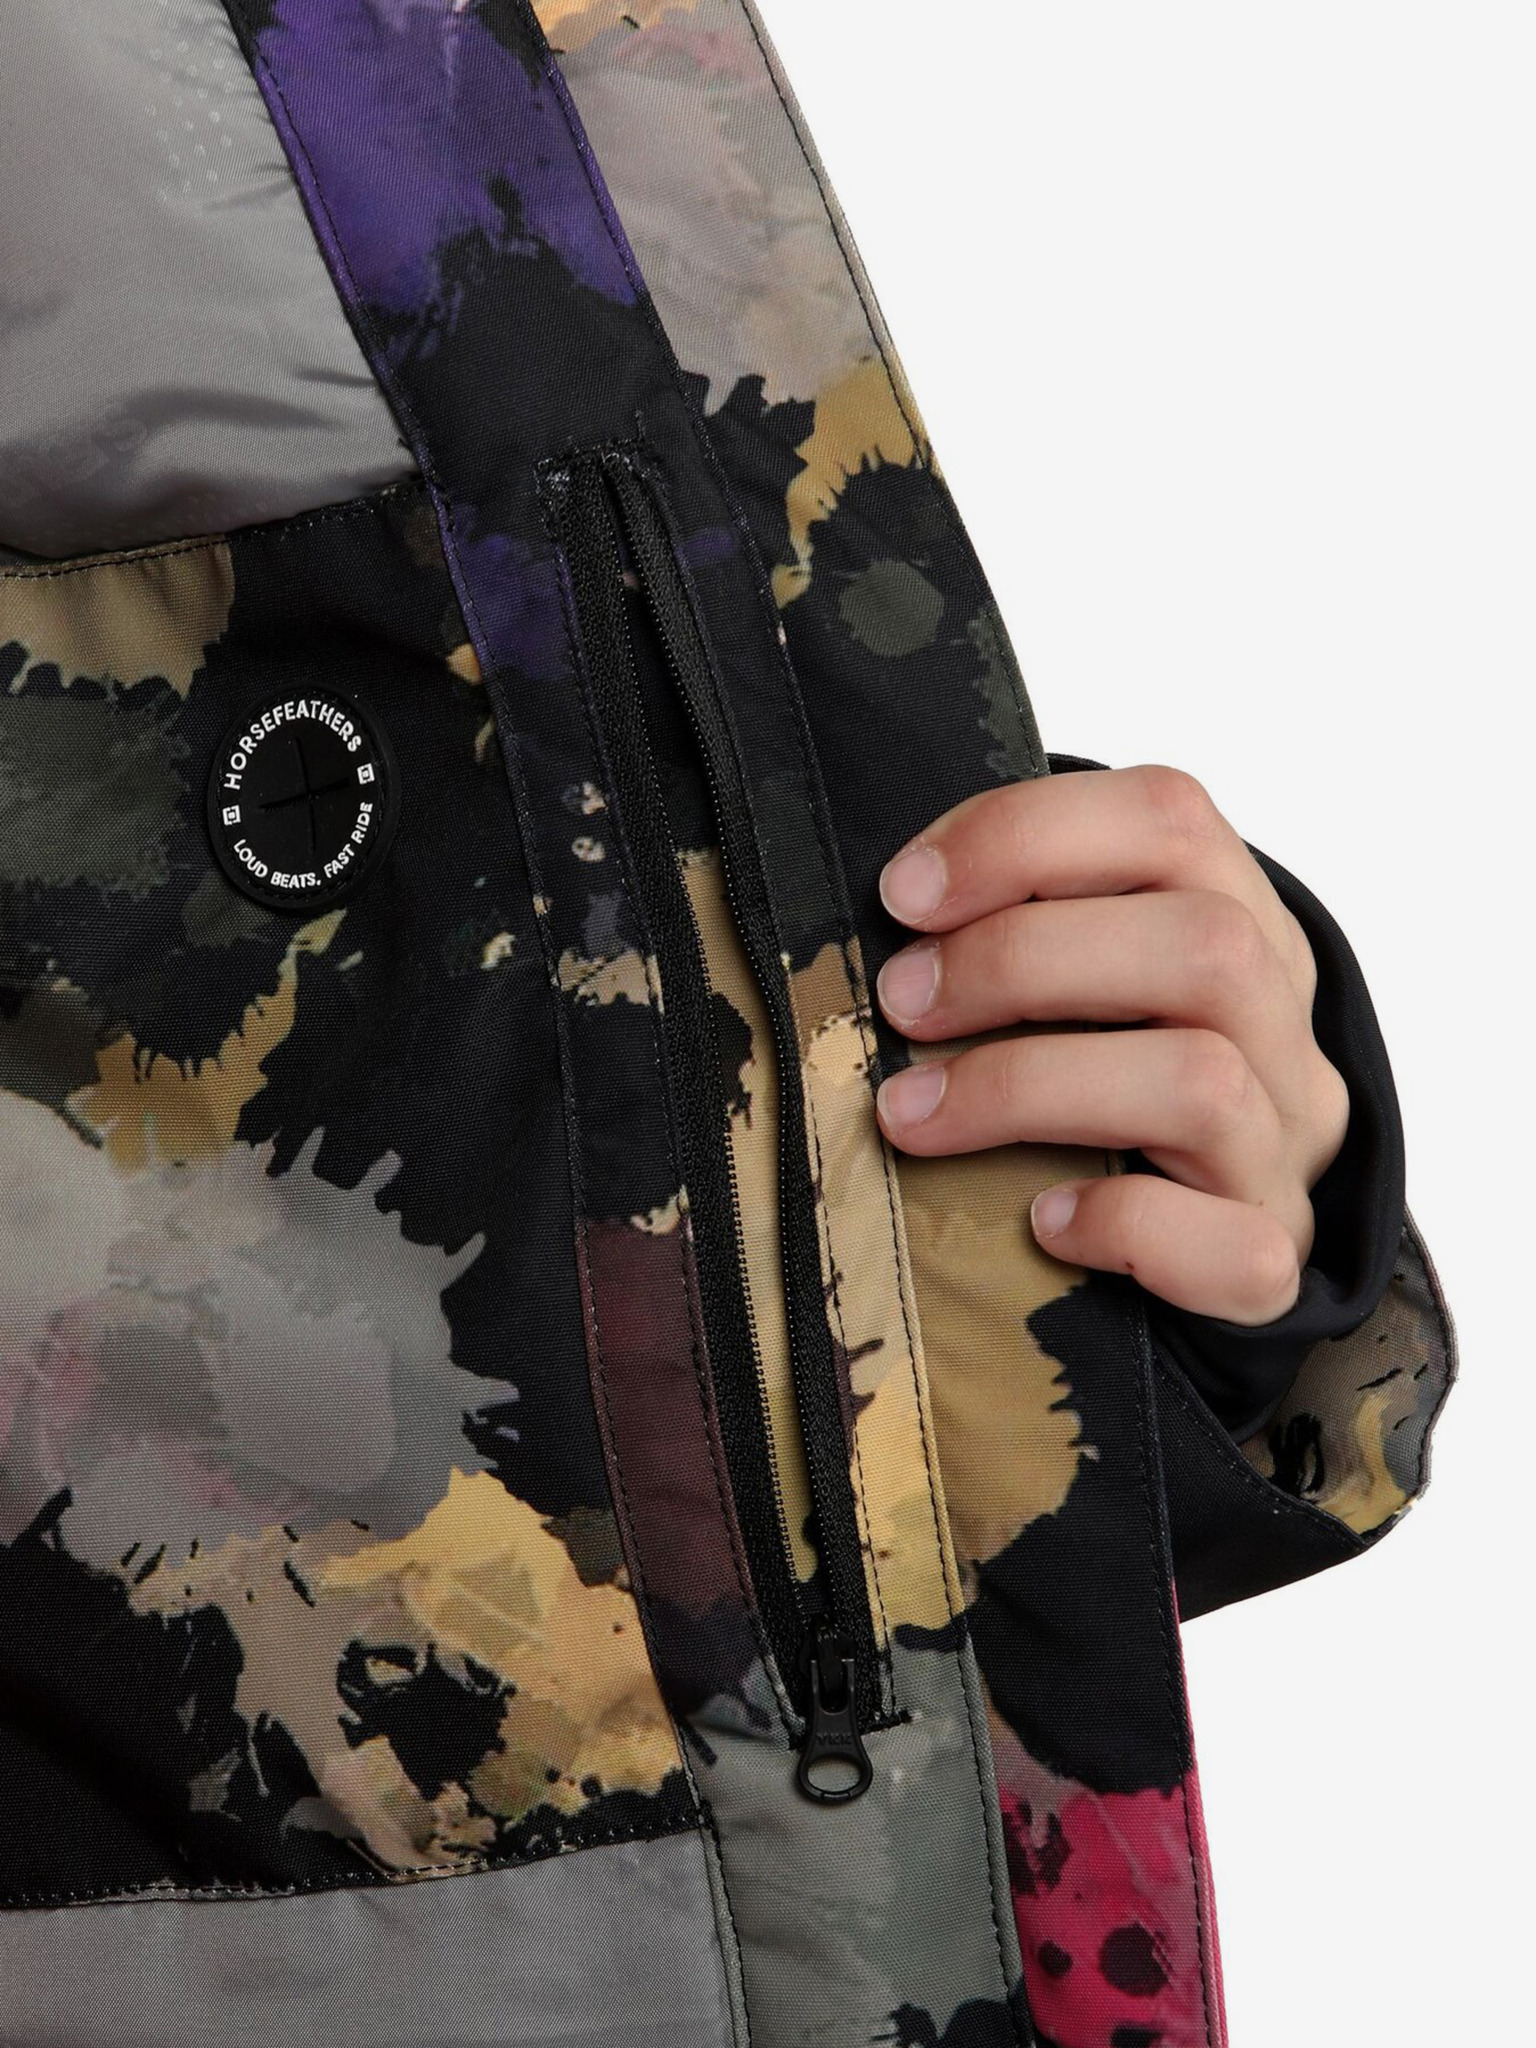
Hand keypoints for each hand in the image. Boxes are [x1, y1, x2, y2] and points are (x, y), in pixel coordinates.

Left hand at [872, 765, 1350, 1324]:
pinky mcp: (1271, 1260)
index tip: (905, 893)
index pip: (1170, 820)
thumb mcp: (1080, 976)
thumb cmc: (1099, 1081)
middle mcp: (1281, 1026)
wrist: (1203, 1236)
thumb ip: (1023, 925)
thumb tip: (893, 908)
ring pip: (1202, 1081)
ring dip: (1027, 1085)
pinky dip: (1124, 1224)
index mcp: (1240, 921)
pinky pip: (1232, 1246)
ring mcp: (1286, 1148)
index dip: (1025, 835)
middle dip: (1020, 960)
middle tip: (900, 1000)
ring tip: (909, 1111)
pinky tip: (1040, 1222)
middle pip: (1203, 943)